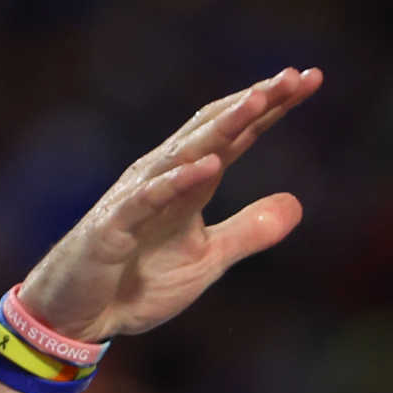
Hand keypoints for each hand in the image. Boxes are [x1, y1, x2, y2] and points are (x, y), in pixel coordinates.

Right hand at [16, 69, 322, 344]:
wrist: (81, 315)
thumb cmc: (139, 280)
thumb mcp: (208, 258)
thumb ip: (250, 230)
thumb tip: (297, 204)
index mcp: (190, 181)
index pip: (237, 134)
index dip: (272, 108)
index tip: (311, 81)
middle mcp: (165, 176)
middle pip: (216, 129)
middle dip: (256, 101)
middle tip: (296, 76)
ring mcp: (138, 197)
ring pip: (185, 152)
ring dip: (223, 126)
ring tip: (259, 101)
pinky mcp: (115, 227)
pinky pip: (149, 199)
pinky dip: (178, 181)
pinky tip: (209, 166)